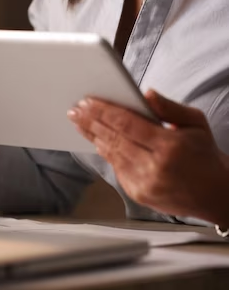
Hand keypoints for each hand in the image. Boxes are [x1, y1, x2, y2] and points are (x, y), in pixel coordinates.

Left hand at [68, 90, 228, 225]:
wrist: (216, 195)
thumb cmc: (205, 156)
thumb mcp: (196, 123)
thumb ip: (169, 107)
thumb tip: (146, 93)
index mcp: (170, 146)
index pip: (127, 123)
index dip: (103, 111)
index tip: (87, 102)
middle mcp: (155, 167)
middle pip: (113, 138)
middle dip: (91, 122)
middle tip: (75, 109)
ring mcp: (144, 183)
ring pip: (111, 153)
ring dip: (92, 136)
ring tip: (79, 122)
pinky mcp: (137, 194)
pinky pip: (116, 167)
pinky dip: (105, 152)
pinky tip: (96, 140)